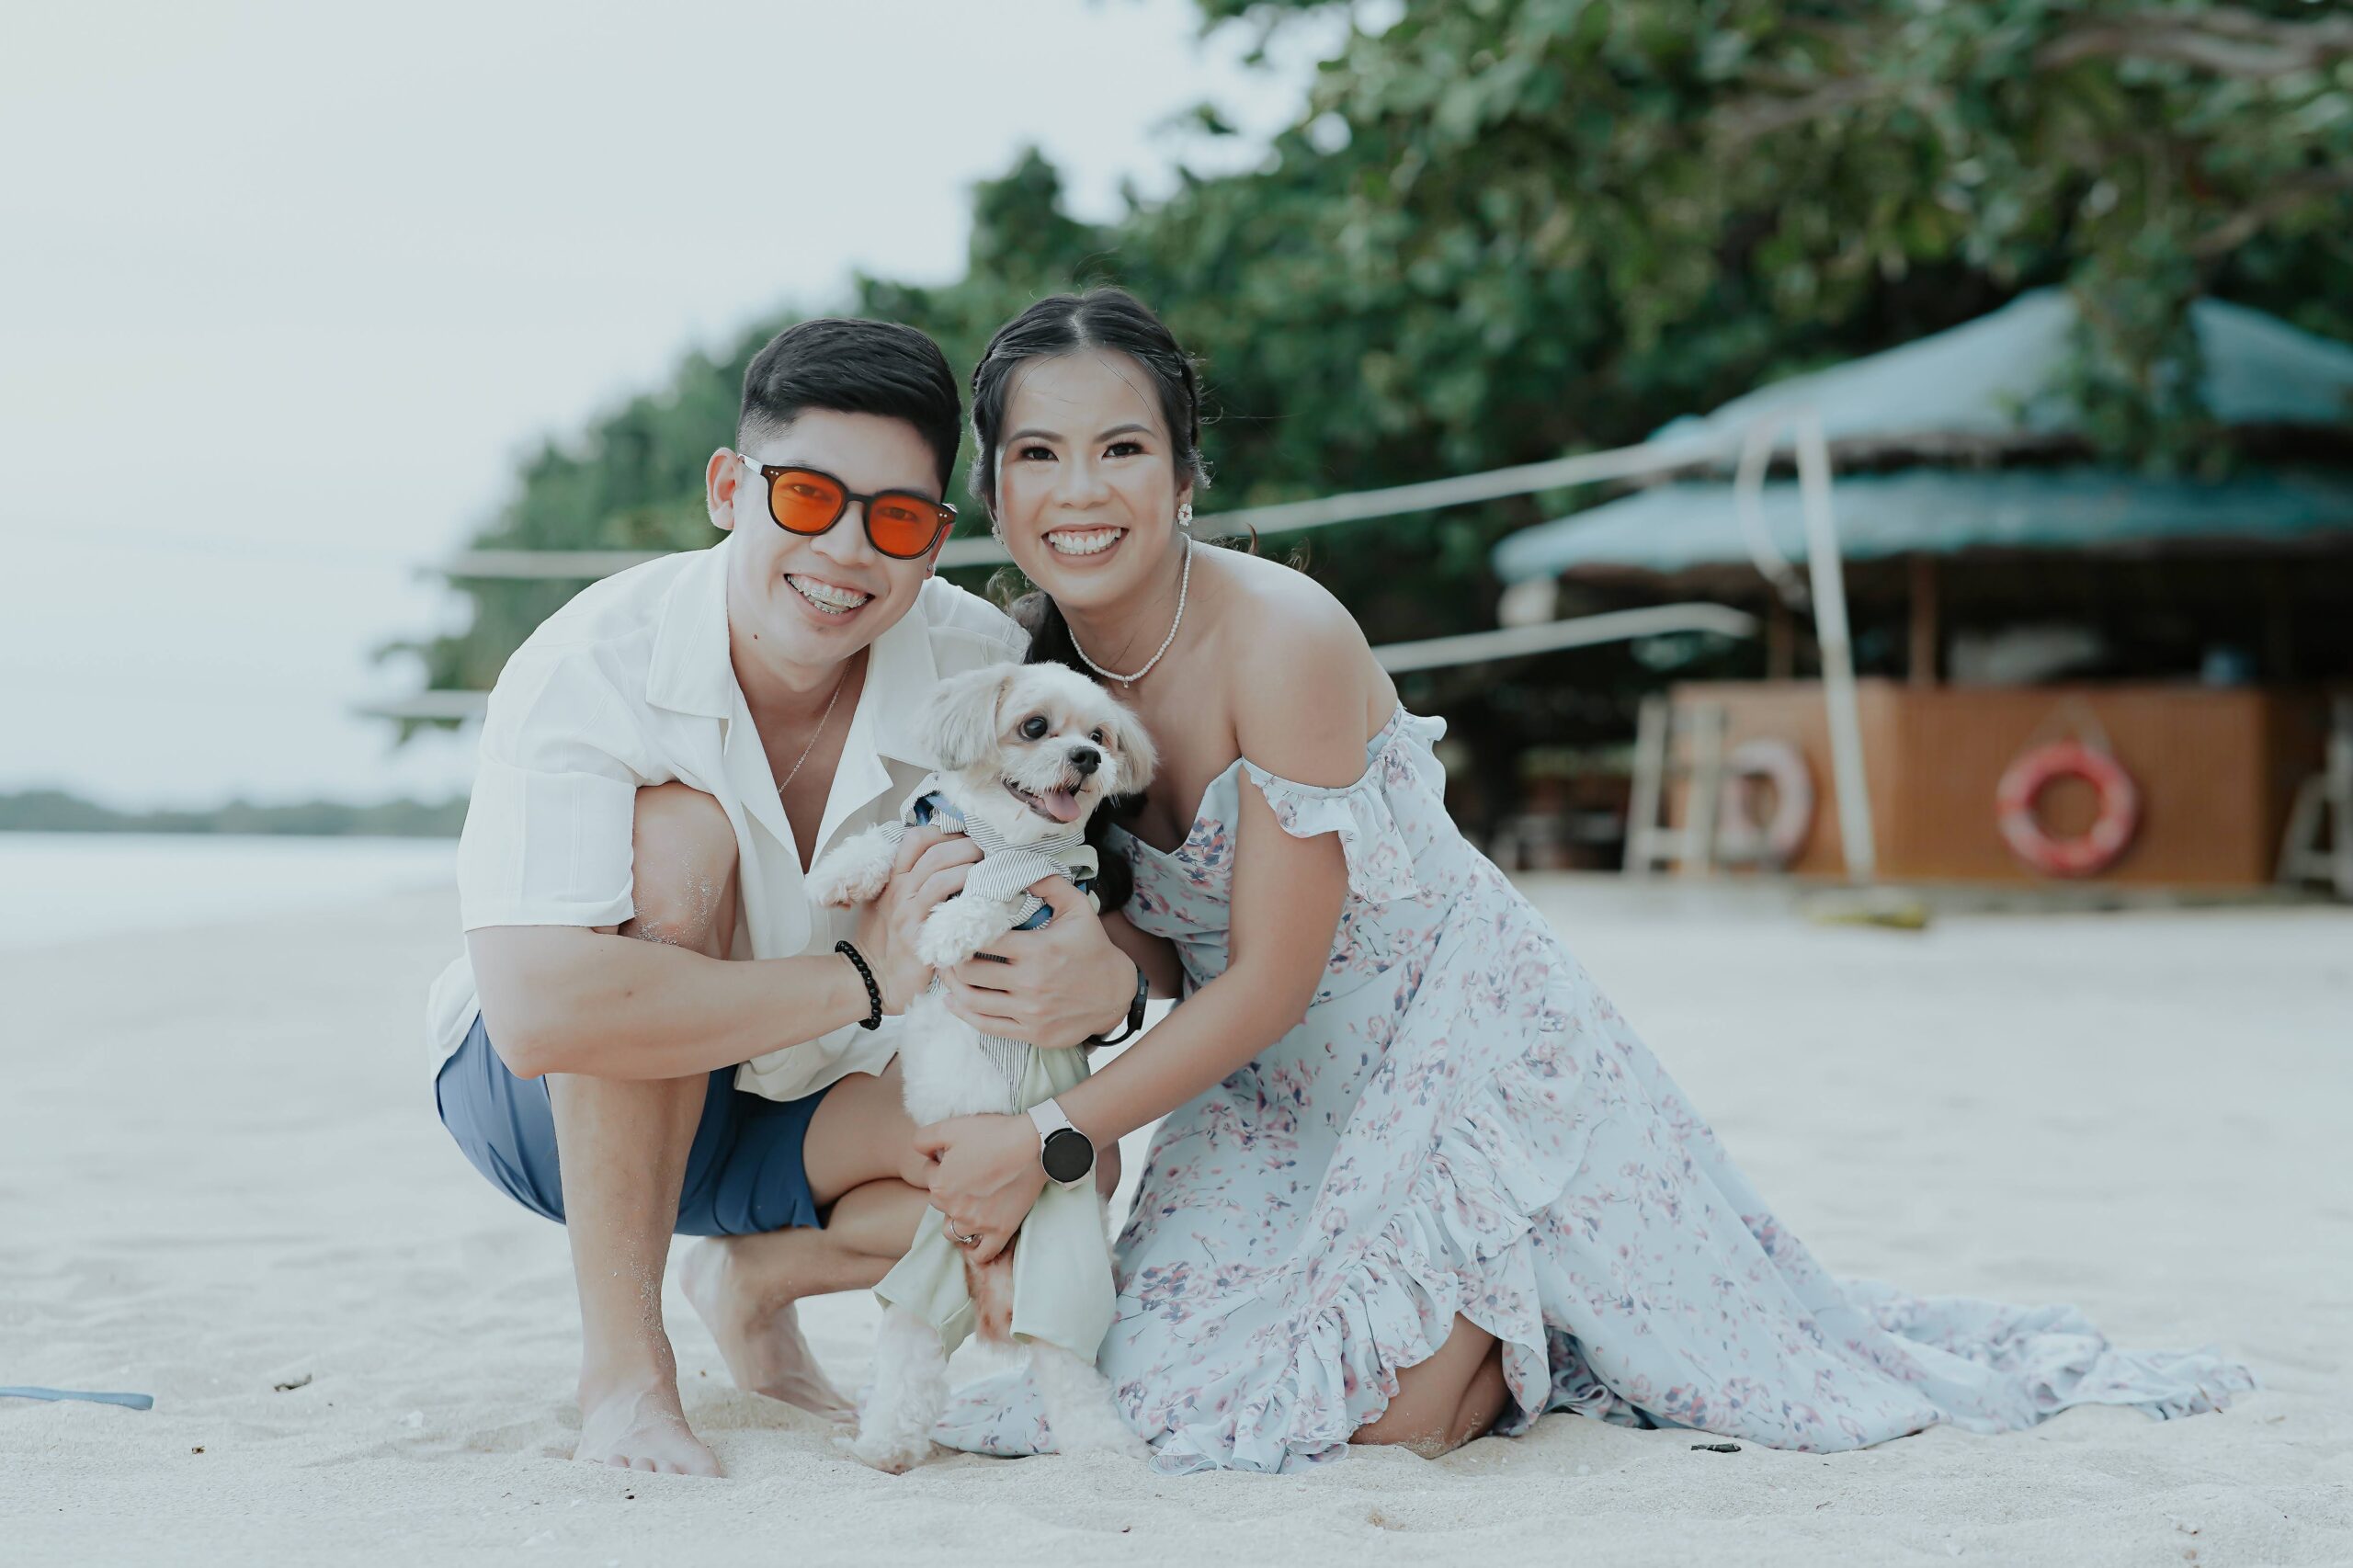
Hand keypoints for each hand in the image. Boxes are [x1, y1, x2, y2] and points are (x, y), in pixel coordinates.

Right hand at [854, 828, 979, 1013]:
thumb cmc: (884, 943)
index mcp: (892, 881)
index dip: (943, 832)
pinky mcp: (921, 937)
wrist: (872, 981)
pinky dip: (968, 896)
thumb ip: (909, 882)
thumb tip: (944, 860)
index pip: (915, 839)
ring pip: (941, 874)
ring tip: (989, 870)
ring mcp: (909, 914)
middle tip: (986, 851)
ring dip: (970, 866)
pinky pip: (946, 908)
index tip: (965, 837)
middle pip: (934, 853)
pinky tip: (985, 897)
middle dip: (965, 845)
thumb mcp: (887, 905)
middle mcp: (899, 892)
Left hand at [914, 1113, 1046, 1264]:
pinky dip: (977, 1249)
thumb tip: (922, 1154)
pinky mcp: (1000, 1230)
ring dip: (957, 1220)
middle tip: (969, 1174)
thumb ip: (923, 1139)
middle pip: (939, 1204)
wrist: (1032, 1145)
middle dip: (948, 1189)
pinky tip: (979, 1236)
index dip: (941, 1161)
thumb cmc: (993, 1134)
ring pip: (953, 1232)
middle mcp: (954, 1209)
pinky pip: (981, 1254)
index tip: (959, 1154)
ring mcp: (977, 1224)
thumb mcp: (950, 1127)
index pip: (928, 1175)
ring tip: (971, 1205)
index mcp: (939, 1185)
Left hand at [940, 876, 1134, 1047]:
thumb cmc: (1093, 948)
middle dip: (951, 959)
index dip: (962, 933)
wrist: (1116, 994)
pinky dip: (963, 1013)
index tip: (954, 928)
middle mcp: (1031, 982)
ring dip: (951, 985)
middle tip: (945, 950)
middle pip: (970, 971)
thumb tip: (1018, 866)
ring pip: (972, 1000)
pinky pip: (986, 1025)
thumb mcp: (1078, 909)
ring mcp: (1029, 1011)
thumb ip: (1049, 883)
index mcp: (1038, 950)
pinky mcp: (1030, 1032)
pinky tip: (952, 1000)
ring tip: (945, 972)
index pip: (984, 940)